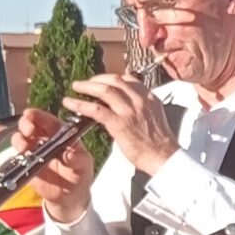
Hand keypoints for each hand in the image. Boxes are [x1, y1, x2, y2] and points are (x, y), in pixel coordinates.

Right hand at [14, 104, 94, 223]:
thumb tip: (68, 154)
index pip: (47, 120)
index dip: (38, 115)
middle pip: (30, 125)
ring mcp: (33, 152)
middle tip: (29, 129)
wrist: (71, 196)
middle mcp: (44, 139)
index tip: (30, 114)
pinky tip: (23, 158)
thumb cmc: (80, 174)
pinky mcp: (26, 165)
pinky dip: (18, 156)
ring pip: (20, 139)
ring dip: (19, 139)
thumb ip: (77, 158)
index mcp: (60, 134)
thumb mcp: (84, 165)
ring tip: (25, 146)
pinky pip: (18, 158)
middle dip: (26, 124)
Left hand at [63, 73, 179, 173]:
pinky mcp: (119, 123)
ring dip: (87, 86)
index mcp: (149, 98)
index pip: (129, 79)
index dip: (112, 78)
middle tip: (86, 83)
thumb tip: (125, 105)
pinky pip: (96, 109)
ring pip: (105, 89)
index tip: (102, 80)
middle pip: (115, 80)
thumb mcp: (154, 116)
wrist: (163, 156)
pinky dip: (80, 104)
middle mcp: (139, 100)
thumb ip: (140, 107)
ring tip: (76, 86)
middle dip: (97, 79)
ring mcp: (129, 111)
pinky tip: (70, 102)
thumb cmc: (159, 142)